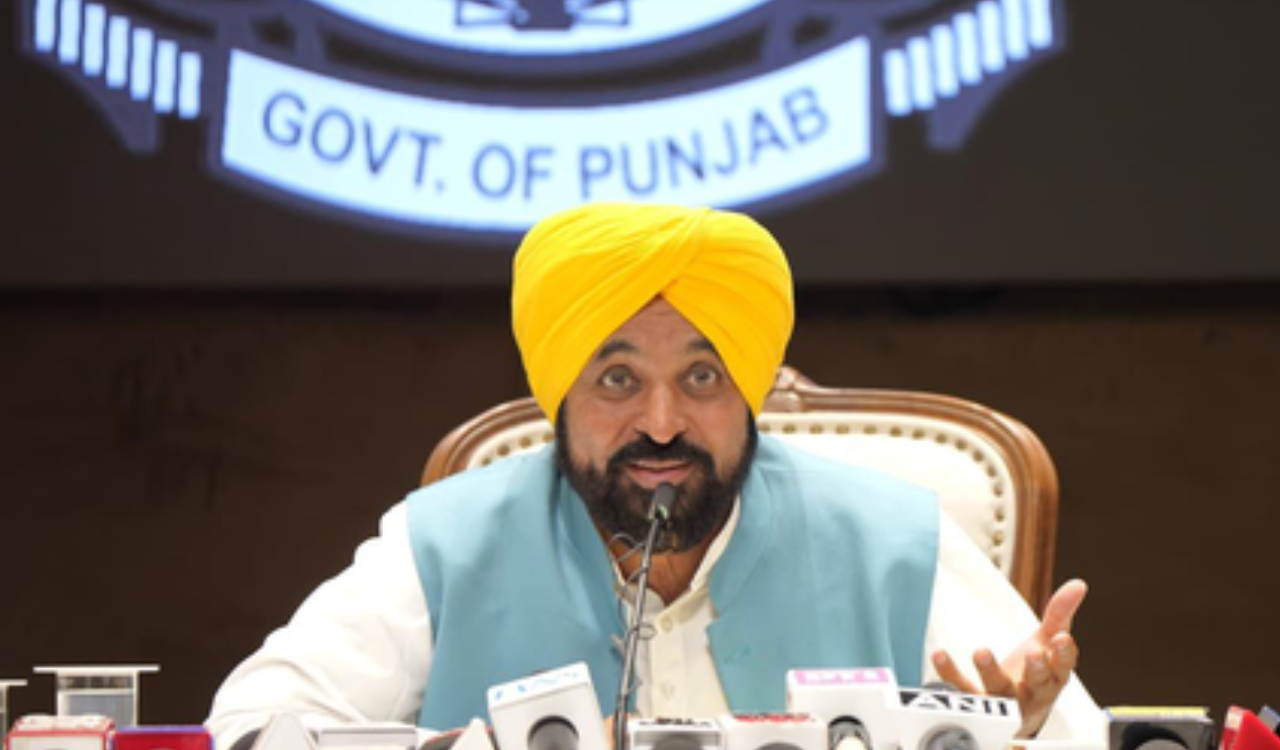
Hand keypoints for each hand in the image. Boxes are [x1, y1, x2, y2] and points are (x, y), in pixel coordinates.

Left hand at [930, 578, 1087, 737]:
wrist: (1015, 717)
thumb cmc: (1034, 675)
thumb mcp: (1046, 644)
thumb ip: (1059, 615)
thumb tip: (1078, 584)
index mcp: (1052, 677)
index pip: (1063, 667)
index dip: (1063, 654)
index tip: (1061, 638)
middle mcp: (1031, 692)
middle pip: (1037, 683)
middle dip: (1036, 669)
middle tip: (1032, 653)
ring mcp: (1004, 701)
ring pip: (998, 689)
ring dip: (990, 671)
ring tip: (981, 651)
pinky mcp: (977, 705)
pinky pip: (962, 689)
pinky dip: (950, 674)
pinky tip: (940, 655)